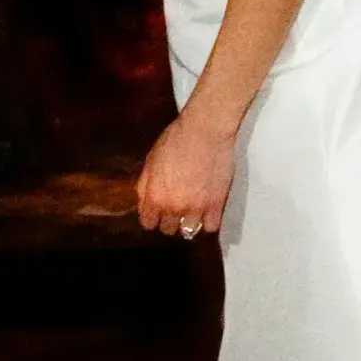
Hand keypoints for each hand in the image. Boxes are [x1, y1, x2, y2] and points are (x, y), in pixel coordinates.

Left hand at [135, 110, 236, 238]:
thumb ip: (144, 186)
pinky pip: (211, 227)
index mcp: (154, 197)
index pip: (148, 223)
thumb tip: (144, 203)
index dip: (153, 216)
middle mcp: (173, 206)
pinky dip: (209, 221)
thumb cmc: (177, 139)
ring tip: (194, 209)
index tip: (159, 211)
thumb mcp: (150, 161)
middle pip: (168, 230)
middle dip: (171, 219)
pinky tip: (208, 210)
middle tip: (177, 206)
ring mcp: (196, 207)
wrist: (205, 129)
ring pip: (189, 231)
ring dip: (190, 222)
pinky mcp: (216, 204)